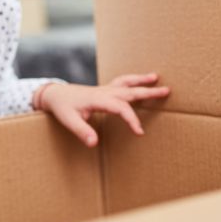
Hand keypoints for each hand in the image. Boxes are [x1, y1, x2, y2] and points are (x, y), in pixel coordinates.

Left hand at [35, 72, 169, 146]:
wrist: (54, 94)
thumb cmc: (62, 107)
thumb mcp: (69, 121)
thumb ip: (82, 131)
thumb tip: (94, 143)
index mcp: (99, 99)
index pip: (121, 107)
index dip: (132, 119)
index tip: (140, 132)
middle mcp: (104, 92)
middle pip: (129, 90)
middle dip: (148, 92)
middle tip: (166, 91)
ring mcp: (105, 89)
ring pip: (126, 83)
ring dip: (141, 80)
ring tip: (157, 78)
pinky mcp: (104, 90)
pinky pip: (121, 83)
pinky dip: (132, 81)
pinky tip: (139, 81)